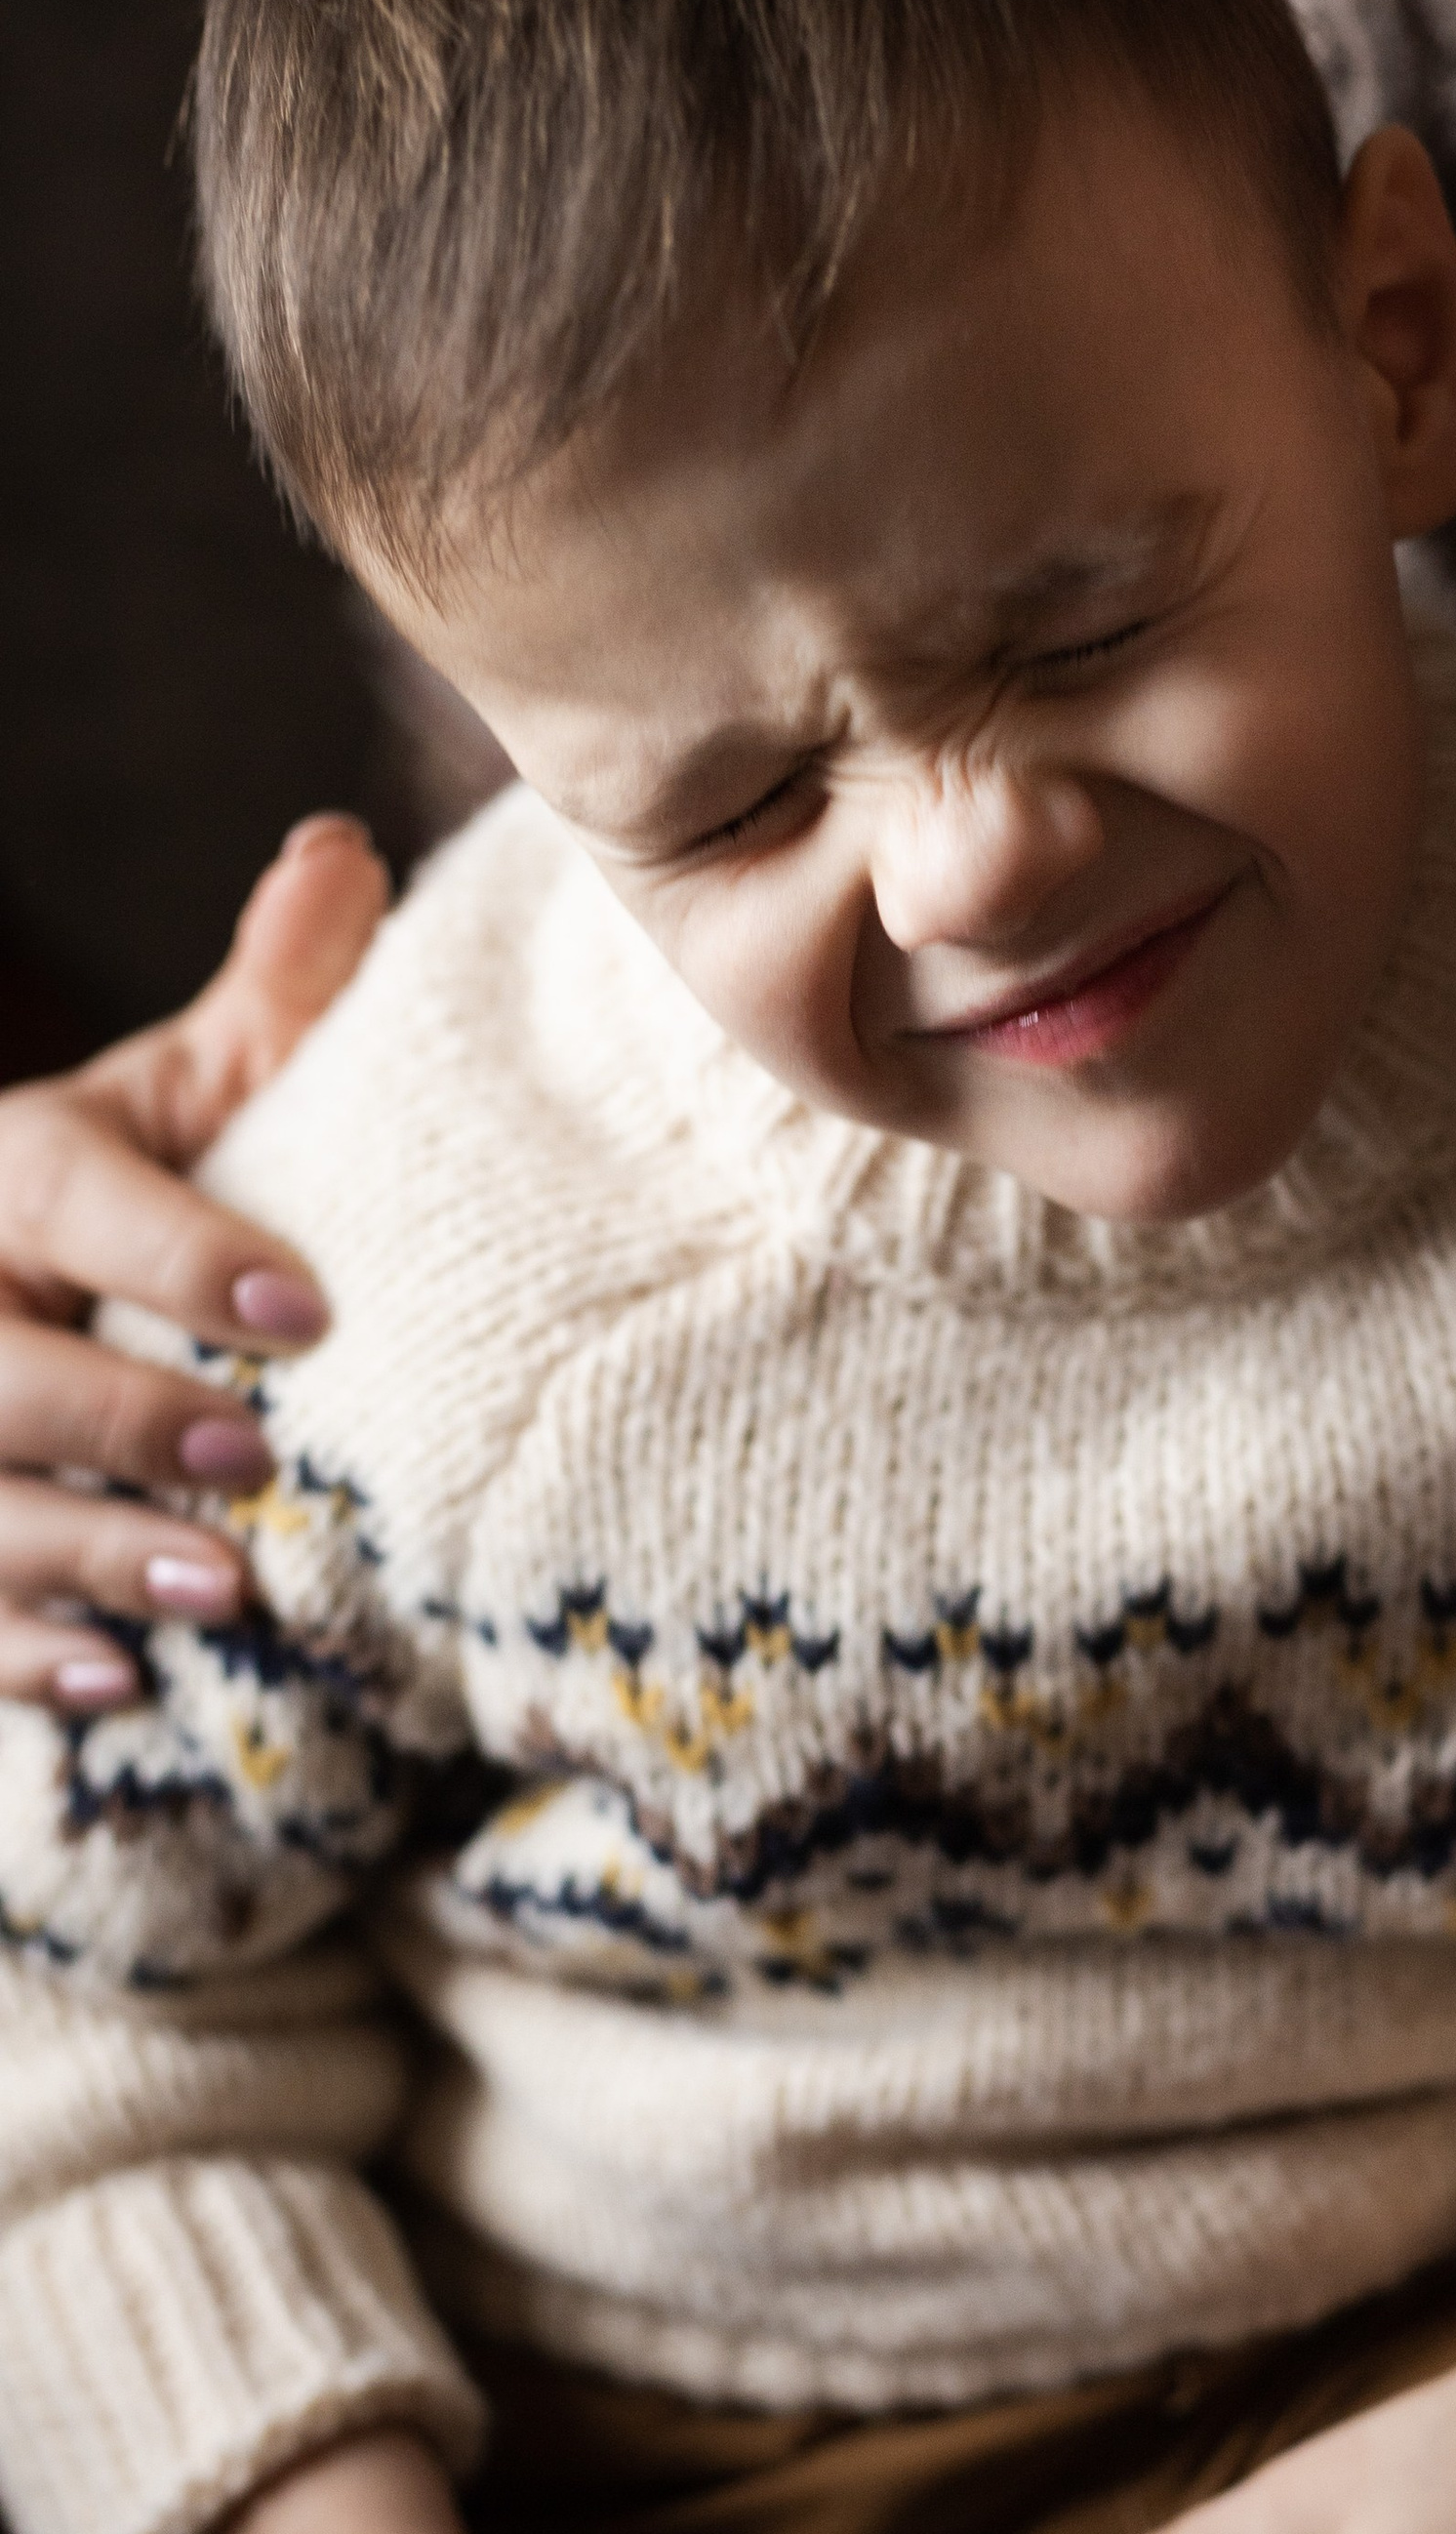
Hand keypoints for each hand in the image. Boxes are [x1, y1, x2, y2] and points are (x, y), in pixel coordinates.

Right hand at [0, 815, 384, 1709]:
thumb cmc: (105, 1198)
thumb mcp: (174, 1099)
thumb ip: (269, 1003)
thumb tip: (345, 846)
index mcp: (9, 1165)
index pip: (71, 1194)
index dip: (180, 1253)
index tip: (305, 1313)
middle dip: (118, 1417)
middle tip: (254, 1462)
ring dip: (83, 1557)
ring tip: (221, 1593)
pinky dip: (23, 1660)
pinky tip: (121, 1687)